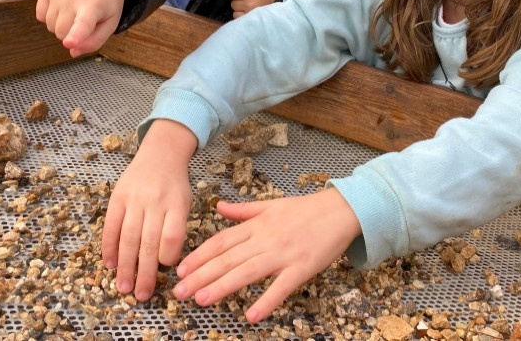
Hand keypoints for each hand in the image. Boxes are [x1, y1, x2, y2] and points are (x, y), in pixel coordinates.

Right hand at [36, 0, 133, 56]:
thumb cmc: (106, 2)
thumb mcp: (110, 23)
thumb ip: (94, 41)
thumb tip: (72, 52)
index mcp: (93, 7)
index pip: (83, 24)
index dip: (76, 35)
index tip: (69, 43)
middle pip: (61, 33)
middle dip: (70, 34)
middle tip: (83, 21)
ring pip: (50, 26)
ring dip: (61, 26)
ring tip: (74, 12)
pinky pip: (40, 16)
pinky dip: (49, 17)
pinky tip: (62, 7)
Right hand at [101, 119, 197, 300]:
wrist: (160, 154)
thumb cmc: (175, 186)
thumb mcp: (185, 202)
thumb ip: (176, 228)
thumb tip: (164, 262)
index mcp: (177, 203)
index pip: (172, 234)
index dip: (168, 255)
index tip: (166, 270)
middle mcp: (155, 201)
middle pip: (148, 242)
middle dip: (144, 272)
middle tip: (141, 296)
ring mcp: (134, 199)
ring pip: (127, 237)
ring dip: (124, 266)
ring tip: (123, 287)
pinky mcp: (117, 197)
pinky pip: (110, 226)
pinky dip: (109, 247)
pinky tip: (109, 264)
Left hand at [173, 188, 360, 322]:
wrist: (340, 210)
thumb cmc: (305, 209)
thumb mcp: (271, 204)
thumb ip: (243, 210)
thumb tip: (218, 206)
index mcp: (257, 224)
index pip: (222, 240)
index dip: (200, 255)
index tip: (180, 269)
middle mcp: (266, 239)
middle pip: (228, 258)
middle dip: (201, 275)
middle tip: (180, 292)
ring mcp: (283, 253)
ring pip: (248, 271)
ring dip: (223, 286)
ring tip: (201, 300)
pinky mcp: (302, 267)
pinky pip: (282, 287)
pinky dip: (267, 301)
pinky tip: (252, 316)